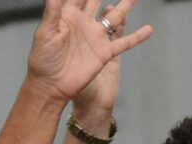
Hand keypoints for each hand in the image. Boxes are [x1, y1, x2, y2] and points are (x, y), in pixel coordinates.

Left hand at [26, 0, 151, 101]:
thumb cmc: (42, 61)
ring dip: (126, 4)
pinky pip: (124, 43)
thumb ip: (52, 14)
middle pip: (97, 0)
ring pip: (116, 16)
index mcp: (68, 17)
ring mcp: (95, 37)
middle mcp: (84, 23)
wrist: (51, 87)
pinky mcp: (104, 52)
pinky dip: (137, 37)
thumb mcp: (44, 35)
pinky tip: (149, 29)